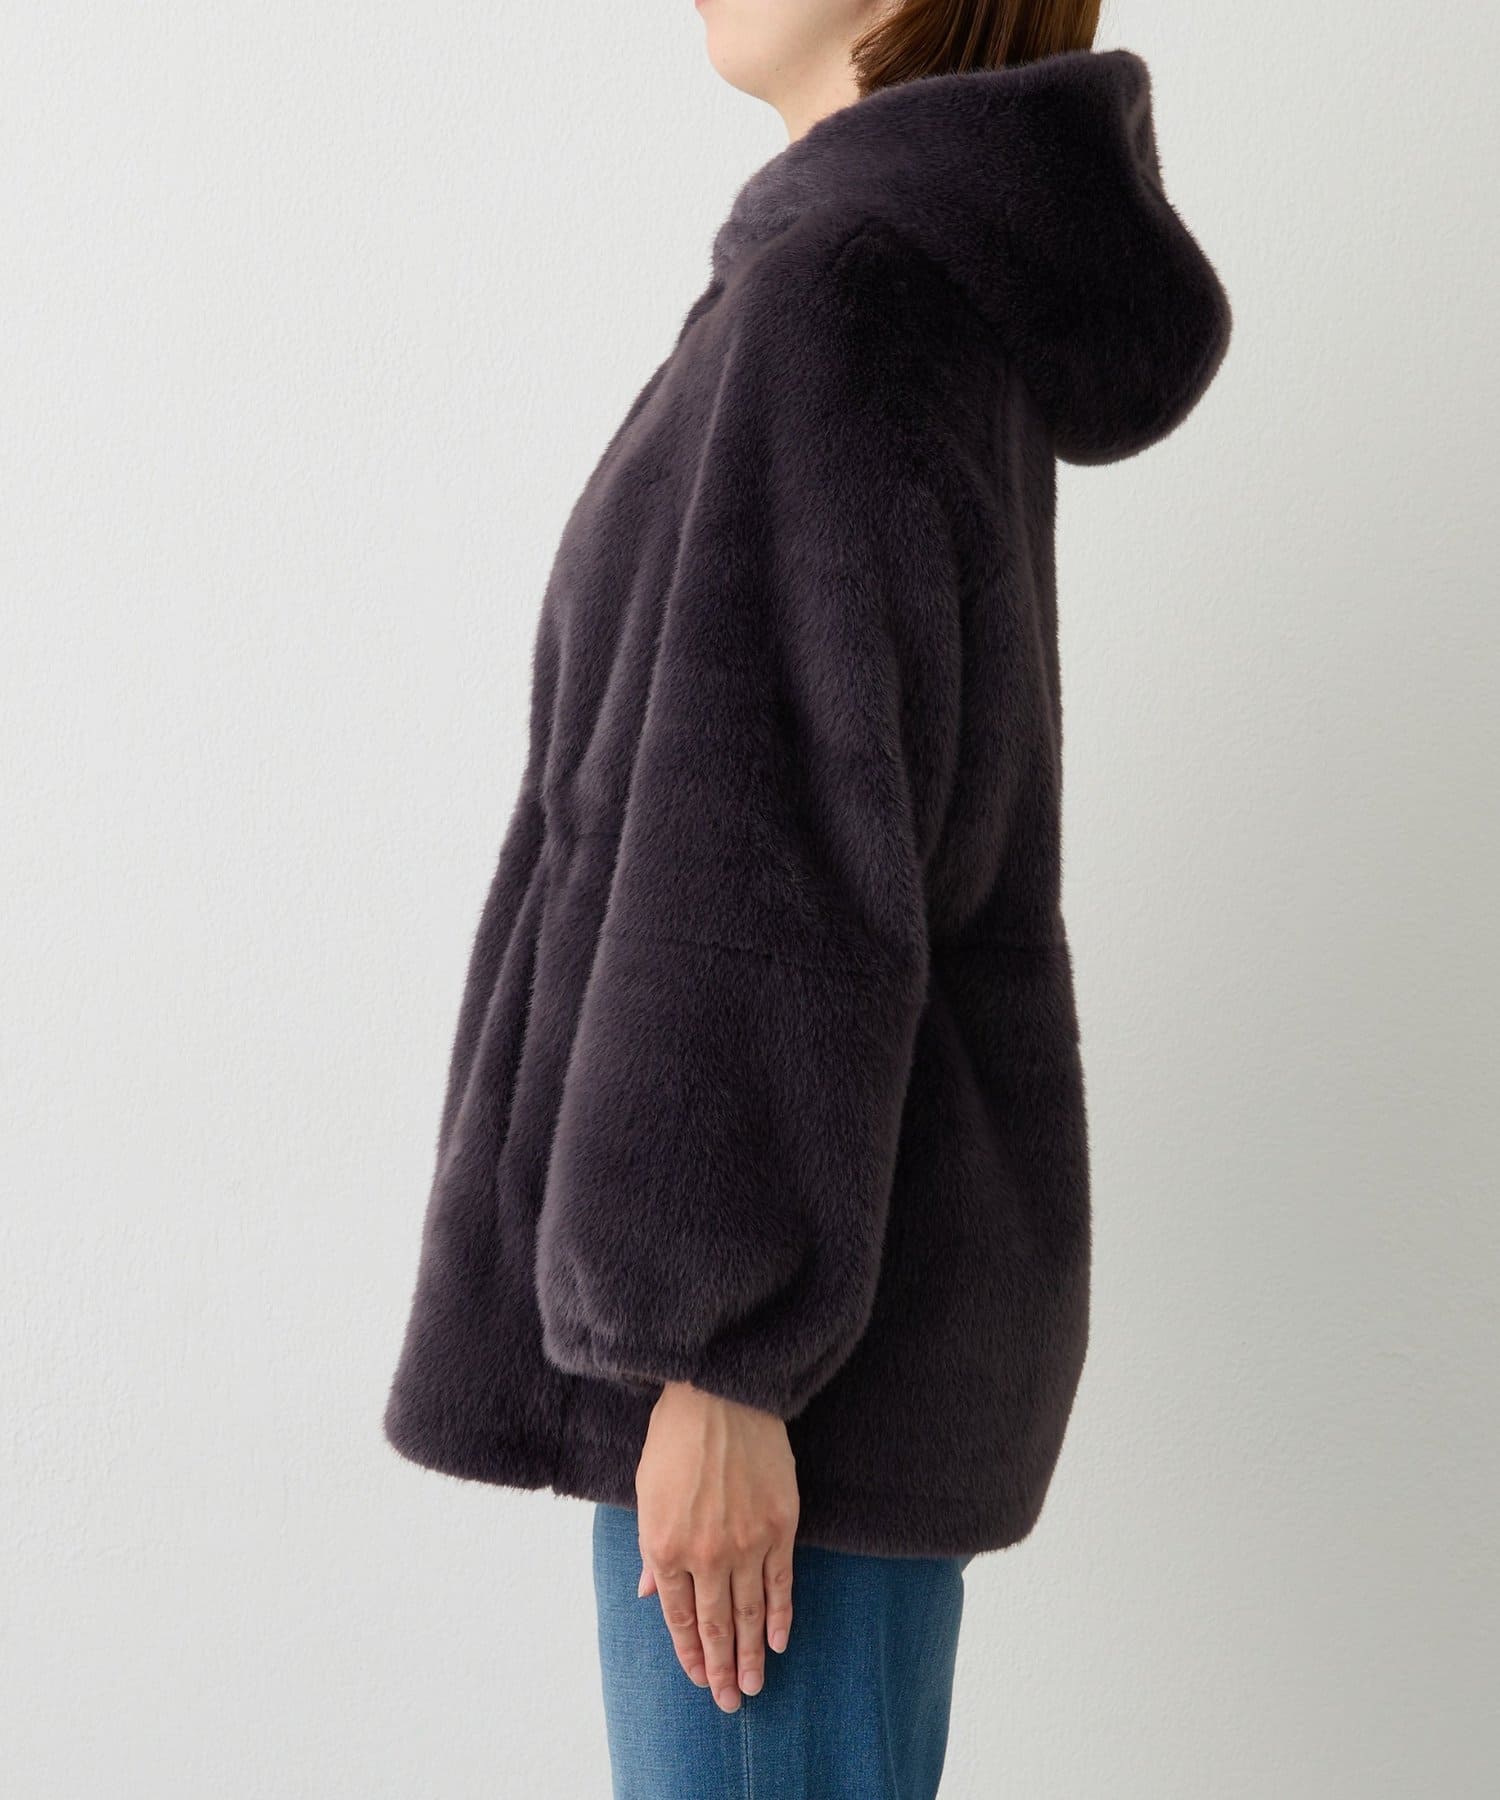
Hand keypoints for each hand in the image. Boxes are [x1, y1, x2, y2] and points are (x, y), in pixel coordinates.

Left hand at [634, 1380, 798, 1710]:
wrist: (719, 1396)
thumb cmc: (675, 1439)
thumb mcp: (647, 1493)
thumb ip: (651, 1549)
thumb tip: (649, 1593)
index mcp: (665, 1547)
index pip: (678, 1616)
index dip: (689, 1652)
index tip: (698, 1677)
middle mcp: (706, 1554)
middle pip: (715, 1625)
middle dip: (721, 1668)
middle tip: (728, 1701)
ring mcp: (746, 1543)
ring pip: (750, 1614)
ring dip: (751, 1655)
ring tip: (753, 1687)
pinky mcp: (780, 1527)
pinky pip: (781, 1584)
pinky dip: (780, 1617)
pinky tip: (779, 1643)